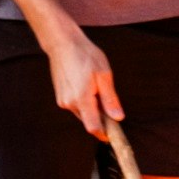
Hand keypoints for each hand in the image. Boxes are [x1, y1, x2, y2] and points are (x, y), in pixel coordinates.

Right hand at [43, 22, 122, 139]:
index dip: (105, 134)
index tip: (115, 134)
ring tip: (97, 88)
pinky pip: (76, 106)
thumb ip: (110, 99)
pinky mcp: (60, 97)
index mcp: (82, 99)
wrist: (63, 43)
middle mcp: (69, 103)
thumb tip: (118, 118)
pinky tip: (87, 86)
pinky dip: (85, 103)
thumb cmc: (85, 55)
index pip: (94, 127)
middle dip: (101, 118)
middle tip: (110, 102)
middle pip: (89, 121)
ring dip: (93, 109)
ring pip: (83, 114)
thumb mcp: (104, 75)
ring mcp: (63, 101)